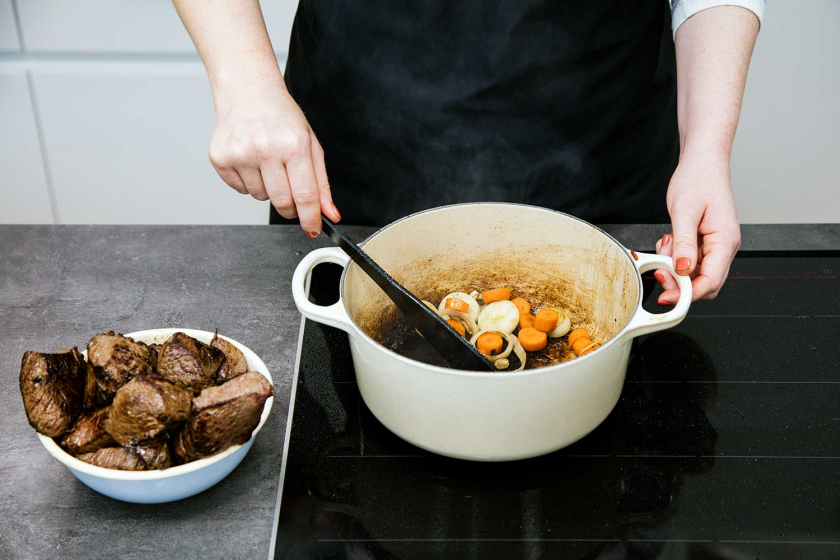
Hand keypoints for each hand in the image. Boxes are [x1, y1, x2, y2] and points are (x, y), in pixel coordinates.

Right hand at [208, 86, 339, 235]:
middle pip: (282, 202)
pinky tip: (250, 159)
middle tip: (290, 189)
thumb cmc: (281, 117)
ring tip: (266, 161)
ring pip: (260, 197)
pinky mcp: (220, 158)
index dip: (310, 219)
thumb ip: (321, 183)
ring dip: (267, 188)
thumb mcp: (310, 145)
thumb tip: (330, 214)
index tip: (313, 230)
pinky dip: (248, 181)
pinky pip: (240, 190)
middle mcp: (265, 149)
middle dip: (290, 206)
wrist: (247, 91)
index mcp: (293, 145)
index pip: (304, 196)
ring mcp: (240, 154)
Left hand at [654, 150, 740, 304]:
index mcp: (725, 241)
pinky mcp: (706, 243)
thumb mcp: (684, 212)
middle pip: (705, 283)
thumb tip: (683, 270)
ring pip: (695, 273)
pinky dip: (676, 257)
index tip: (666, 298)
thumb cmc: (698, 180)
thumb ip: (684, 243)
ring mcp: (716, 245)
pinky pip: (691, 261)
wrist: (702, 162)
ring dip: (675, 267)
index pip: (711, 281)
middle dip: (679, 283)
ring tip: (666, 243)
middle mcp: (725, 247)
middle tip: (659, 269)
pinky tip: (670, 241)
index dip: (688, 294)